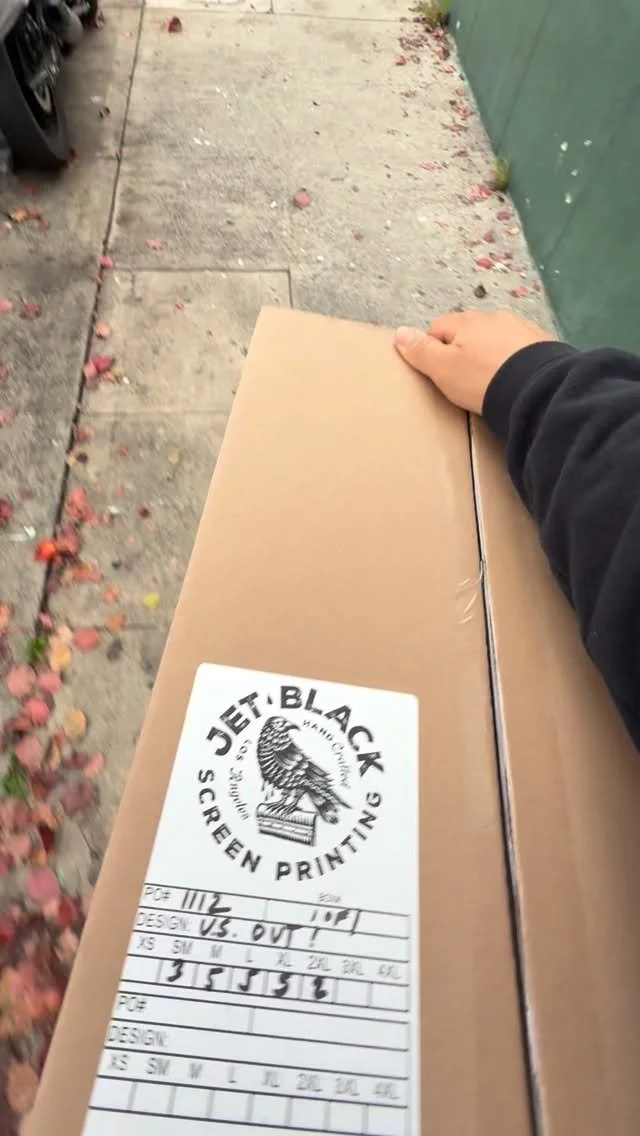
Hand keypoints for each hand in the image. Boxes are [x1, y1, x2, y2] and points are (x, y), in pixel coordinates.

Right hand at [394, 309, 553, 413]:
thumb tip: (399, 332)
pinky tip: (515, 375)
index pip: (437, 327)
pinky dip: (513, 357)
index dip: (432, 348)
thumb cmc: (482, 380)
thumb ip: (421, 351)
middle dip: (463, 348)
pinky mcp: (541, 341)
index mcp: (464, 322)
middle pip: (467, 330)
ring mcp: (519, 326)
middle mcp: (492, 316)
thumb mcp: (443, 369)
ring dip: (490, 350)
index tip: (437, 372)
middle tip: (465, 378)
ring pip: (495, 336)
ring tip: (492, 378)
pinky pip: (519, 346)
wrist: (537, 388)